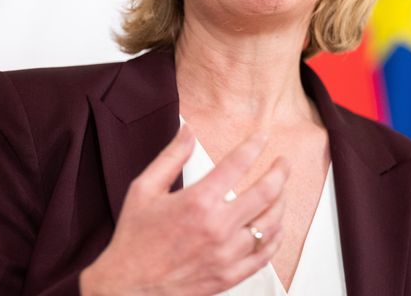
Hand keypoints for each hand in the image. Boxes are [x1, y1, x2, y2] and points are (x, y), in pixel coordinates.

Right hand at [80, 125, 288, 295]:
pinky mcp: (229, 276)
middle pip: (265, 193)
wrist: (127, 287)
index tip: (262, 137)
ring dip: (281, 202)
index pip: (238, 164)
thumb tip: (187, 131)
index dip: (255, 145)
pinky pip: (264, 255)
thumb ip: (170, 157)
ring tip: (281, 191)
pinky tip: (275, 227)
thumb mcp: (144, 189)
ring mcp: (226, 254)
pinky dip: (275, 238)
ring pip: (270, 224)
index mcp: (198, 202)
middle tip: (283, 163)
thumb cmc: (134, 240)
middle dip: (279, 172)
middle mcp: (218, 227)